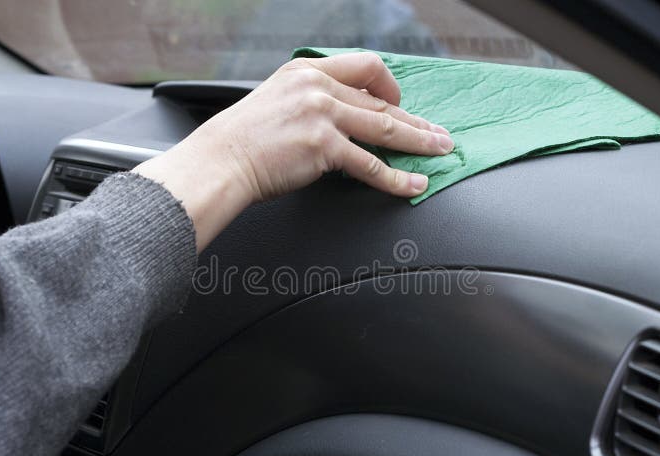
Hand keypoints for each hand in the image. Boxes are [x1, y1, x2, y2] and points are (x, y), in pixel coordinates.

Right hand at [135, 52, 452, 248]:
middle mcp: (317, 88)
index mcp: (307, 71)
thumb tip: (342, 118)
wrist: (219, 161)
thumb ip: (310, 101)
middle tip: (439, 134)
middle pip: (381, 102)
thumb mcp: (276, 101)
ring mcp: (322, 115)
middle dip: (415, 121)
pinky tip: (413, 183)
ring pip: (384, 129)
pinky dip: (396, 177)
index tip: (399, 104)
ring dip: (418, 142)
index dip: (389, 86)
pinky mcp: (323, 147)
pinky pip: (370, 165)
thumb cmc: (242, 140)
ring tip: (440, 153)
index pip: (364, 67)